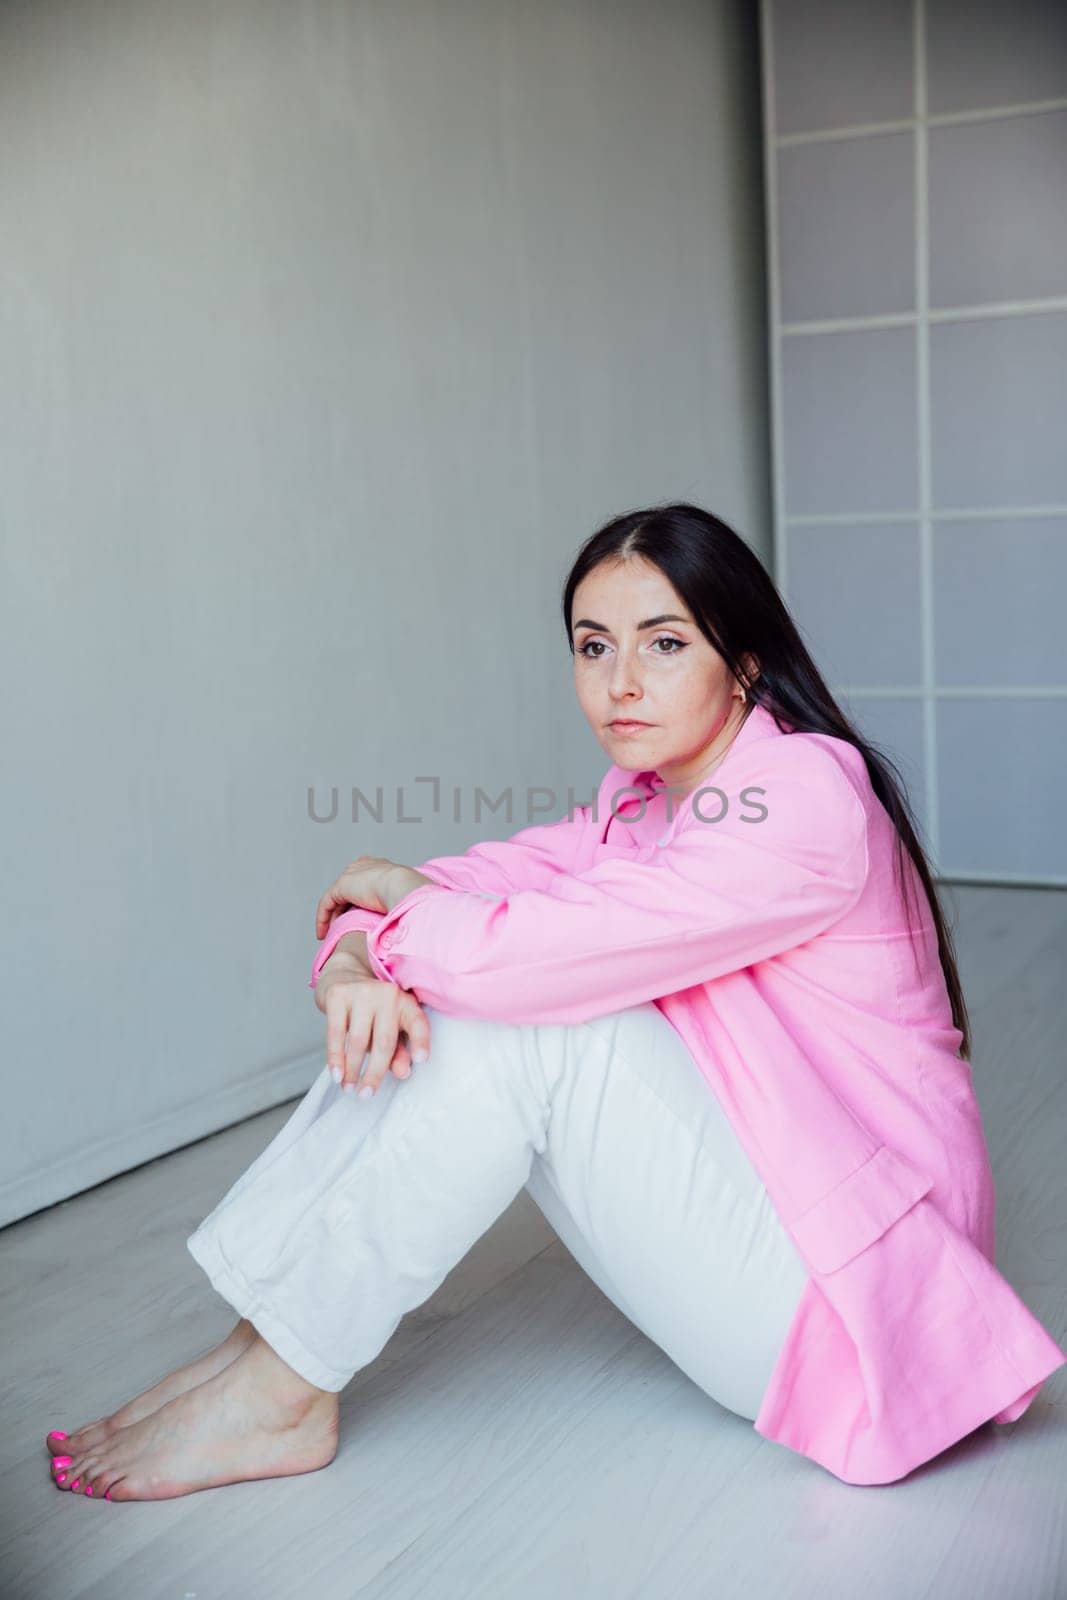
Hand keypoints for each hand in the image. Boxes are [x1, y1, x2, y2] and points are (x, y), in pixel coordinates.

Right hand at [314, 951, 431, 1094]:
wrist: (344, 974)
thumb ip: (399, 1050)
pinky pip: (336, 1032)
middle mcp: (387, 995)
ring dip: (352, 1069)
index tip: (421, 1060)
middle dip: (374, 1072)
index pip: (417, 1023)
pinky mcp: (338, 995)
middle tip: (366, 1094)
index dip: (421, 1041)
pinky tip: (336, 1074)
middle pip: (384, 1041)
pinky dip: (335, 1057)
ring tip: (348, 1088)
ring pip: (358, 1040)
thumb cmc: (372, 1009)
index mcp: (405, 1003)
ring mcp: (361, 992)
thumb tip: (403, 1072)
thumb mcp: (390, 1026)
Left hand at [315, 857, 434, 938]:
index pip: (363, 881)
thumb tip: (407, 922)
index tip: (358, 917)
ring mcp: (351, 874)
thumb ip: (401, 905)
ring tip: (329, 934)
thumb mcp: (407, 898)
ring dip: (330, 917)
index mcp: (380, 866)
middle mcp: (364, 866)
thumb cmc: (411, 894)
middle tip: (341, 927)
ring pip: (335, 898)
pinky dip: (323, 918)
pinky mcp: (341, 886)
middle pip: (347, 888)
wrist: (403, 885)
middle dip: (343, 908)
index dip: (358, 900)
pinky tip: (322, 933)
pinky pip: (327, 904)